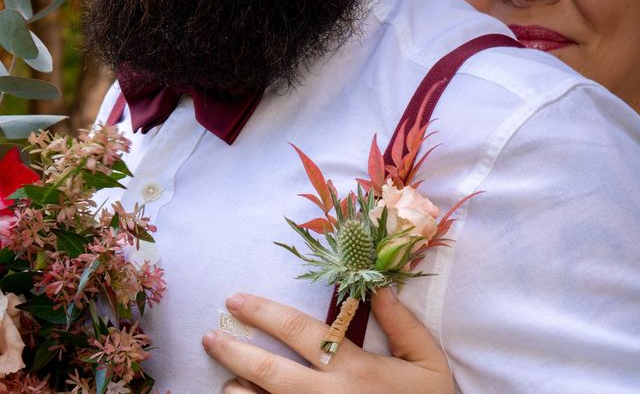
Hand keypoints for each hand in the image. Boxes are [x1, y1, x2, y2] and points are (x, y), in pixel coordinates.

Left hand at [202, 288, 453, 393]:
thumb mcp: (427, 362)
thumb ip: (403, 324)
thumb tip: (377, 285)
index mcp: (354, 370)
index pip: (300, 332)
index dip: (264, 312)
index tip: (236, 300)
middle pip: (270, 371)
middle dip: (235, 350)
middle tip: (209, 335)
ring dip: (238, 392)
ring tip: (227, 380)